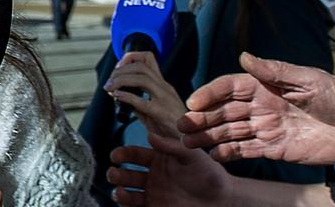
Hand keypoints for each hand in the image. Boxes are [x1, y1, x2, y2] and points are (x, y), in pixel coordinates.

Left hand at [106, 51, 186, 137]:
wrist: (188, 141)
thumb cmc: (173, 128)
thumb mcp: (154, 111)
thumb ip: (139, 103)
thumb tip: (121, 97)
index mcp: (163, 86)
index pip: (148, 59)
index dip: (130, 58)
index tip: (117, 69)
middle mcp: (165, 88)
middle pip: (142, 66)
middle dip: (121, 70)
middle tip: (109, 81)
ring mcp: (164, 99)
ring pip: (142, 77)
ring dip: (121, 80)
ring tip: (110, 88)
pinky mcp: (161, 113)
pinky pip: (141, 101)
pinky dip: (126, 96)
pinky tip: (117, 97)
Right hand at [108, 132, 229, 206]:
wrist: (219, 200)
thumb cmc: (209, 175)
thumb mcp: (192, 155)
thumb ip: (172, 146)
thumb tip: (150, 136)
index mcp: (160, 159)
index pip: (136, 154)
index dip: (124, 154)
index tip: (115, 155)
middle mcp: (153, 175)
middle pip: (127, 173)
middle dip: (117, 173)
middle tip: (114, 172)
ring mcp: (152, 193)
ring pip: (127, 191)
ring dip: (119, 190)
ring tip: (119, 191)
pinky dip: (125, 204)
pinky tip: (124, 200)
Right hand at [179, 52, 334, 165]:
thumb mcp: (309, 80)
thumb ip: (276, 71)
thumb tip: (245, 57)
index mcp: (268, 85)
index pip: (232, 87)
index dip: (211, 93)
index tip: (193, 102)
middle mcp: (263, 105)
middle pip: (225, 111)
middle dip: (202, 117)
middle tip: (182, 126)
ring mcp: (266, 127)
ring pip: (230, 131)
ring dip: (208, 136)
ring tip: (188, 143)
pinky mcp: (273, 147)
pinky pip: (245, 150)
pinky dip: (227, 152)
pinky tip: (212, 155)